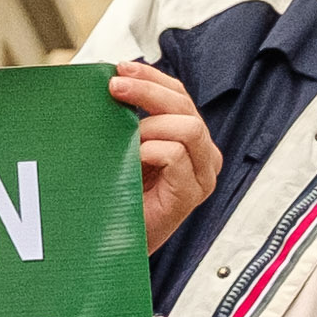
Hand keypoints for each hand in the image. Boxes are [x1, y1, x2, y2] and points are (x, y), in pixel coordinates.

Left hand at [111, 65, 217, 254]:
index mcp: (190, 141)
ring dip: (150, 126)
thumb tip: (113, 79)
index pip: (179, 96)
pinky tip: (133, 159)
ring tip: (126, 141)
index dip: (152, 79)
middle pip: (184, 106)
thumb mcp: (126, 149)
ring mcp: (201, 177)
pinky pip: (176, 156)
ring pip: (188, 127)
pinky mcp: (191, 196)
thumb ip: (131, 120)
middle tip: (114, 88)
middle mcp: (202, 157)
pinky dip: (151, 150)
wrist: (113, 245)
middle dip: (148, 91)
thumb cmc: (120, 197)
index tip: (119, 70)